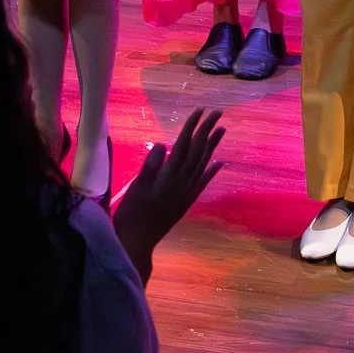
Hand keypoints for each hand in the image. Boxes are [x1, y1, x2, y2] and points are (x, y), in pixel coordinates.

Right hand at [110, 108, 226, 283]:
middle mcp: (182, 183)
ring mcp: (186, 193)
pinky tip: (220, 162)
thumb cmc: (131, 214)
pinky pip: (203, 182)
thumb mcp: (137, 188)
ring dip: (212, 146)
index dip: (191, 127)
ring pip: (203, 164)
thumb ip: (151, 166)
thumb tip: (163, 144)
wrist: (137, 242)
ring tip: (221, 130)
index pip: (183, 145)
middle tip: (217, 112)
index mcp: (169, 176)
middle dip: (207, 130)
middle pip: (197, 151)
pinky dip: (212, 171)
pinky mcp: (186, 202)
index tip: (199, 110)